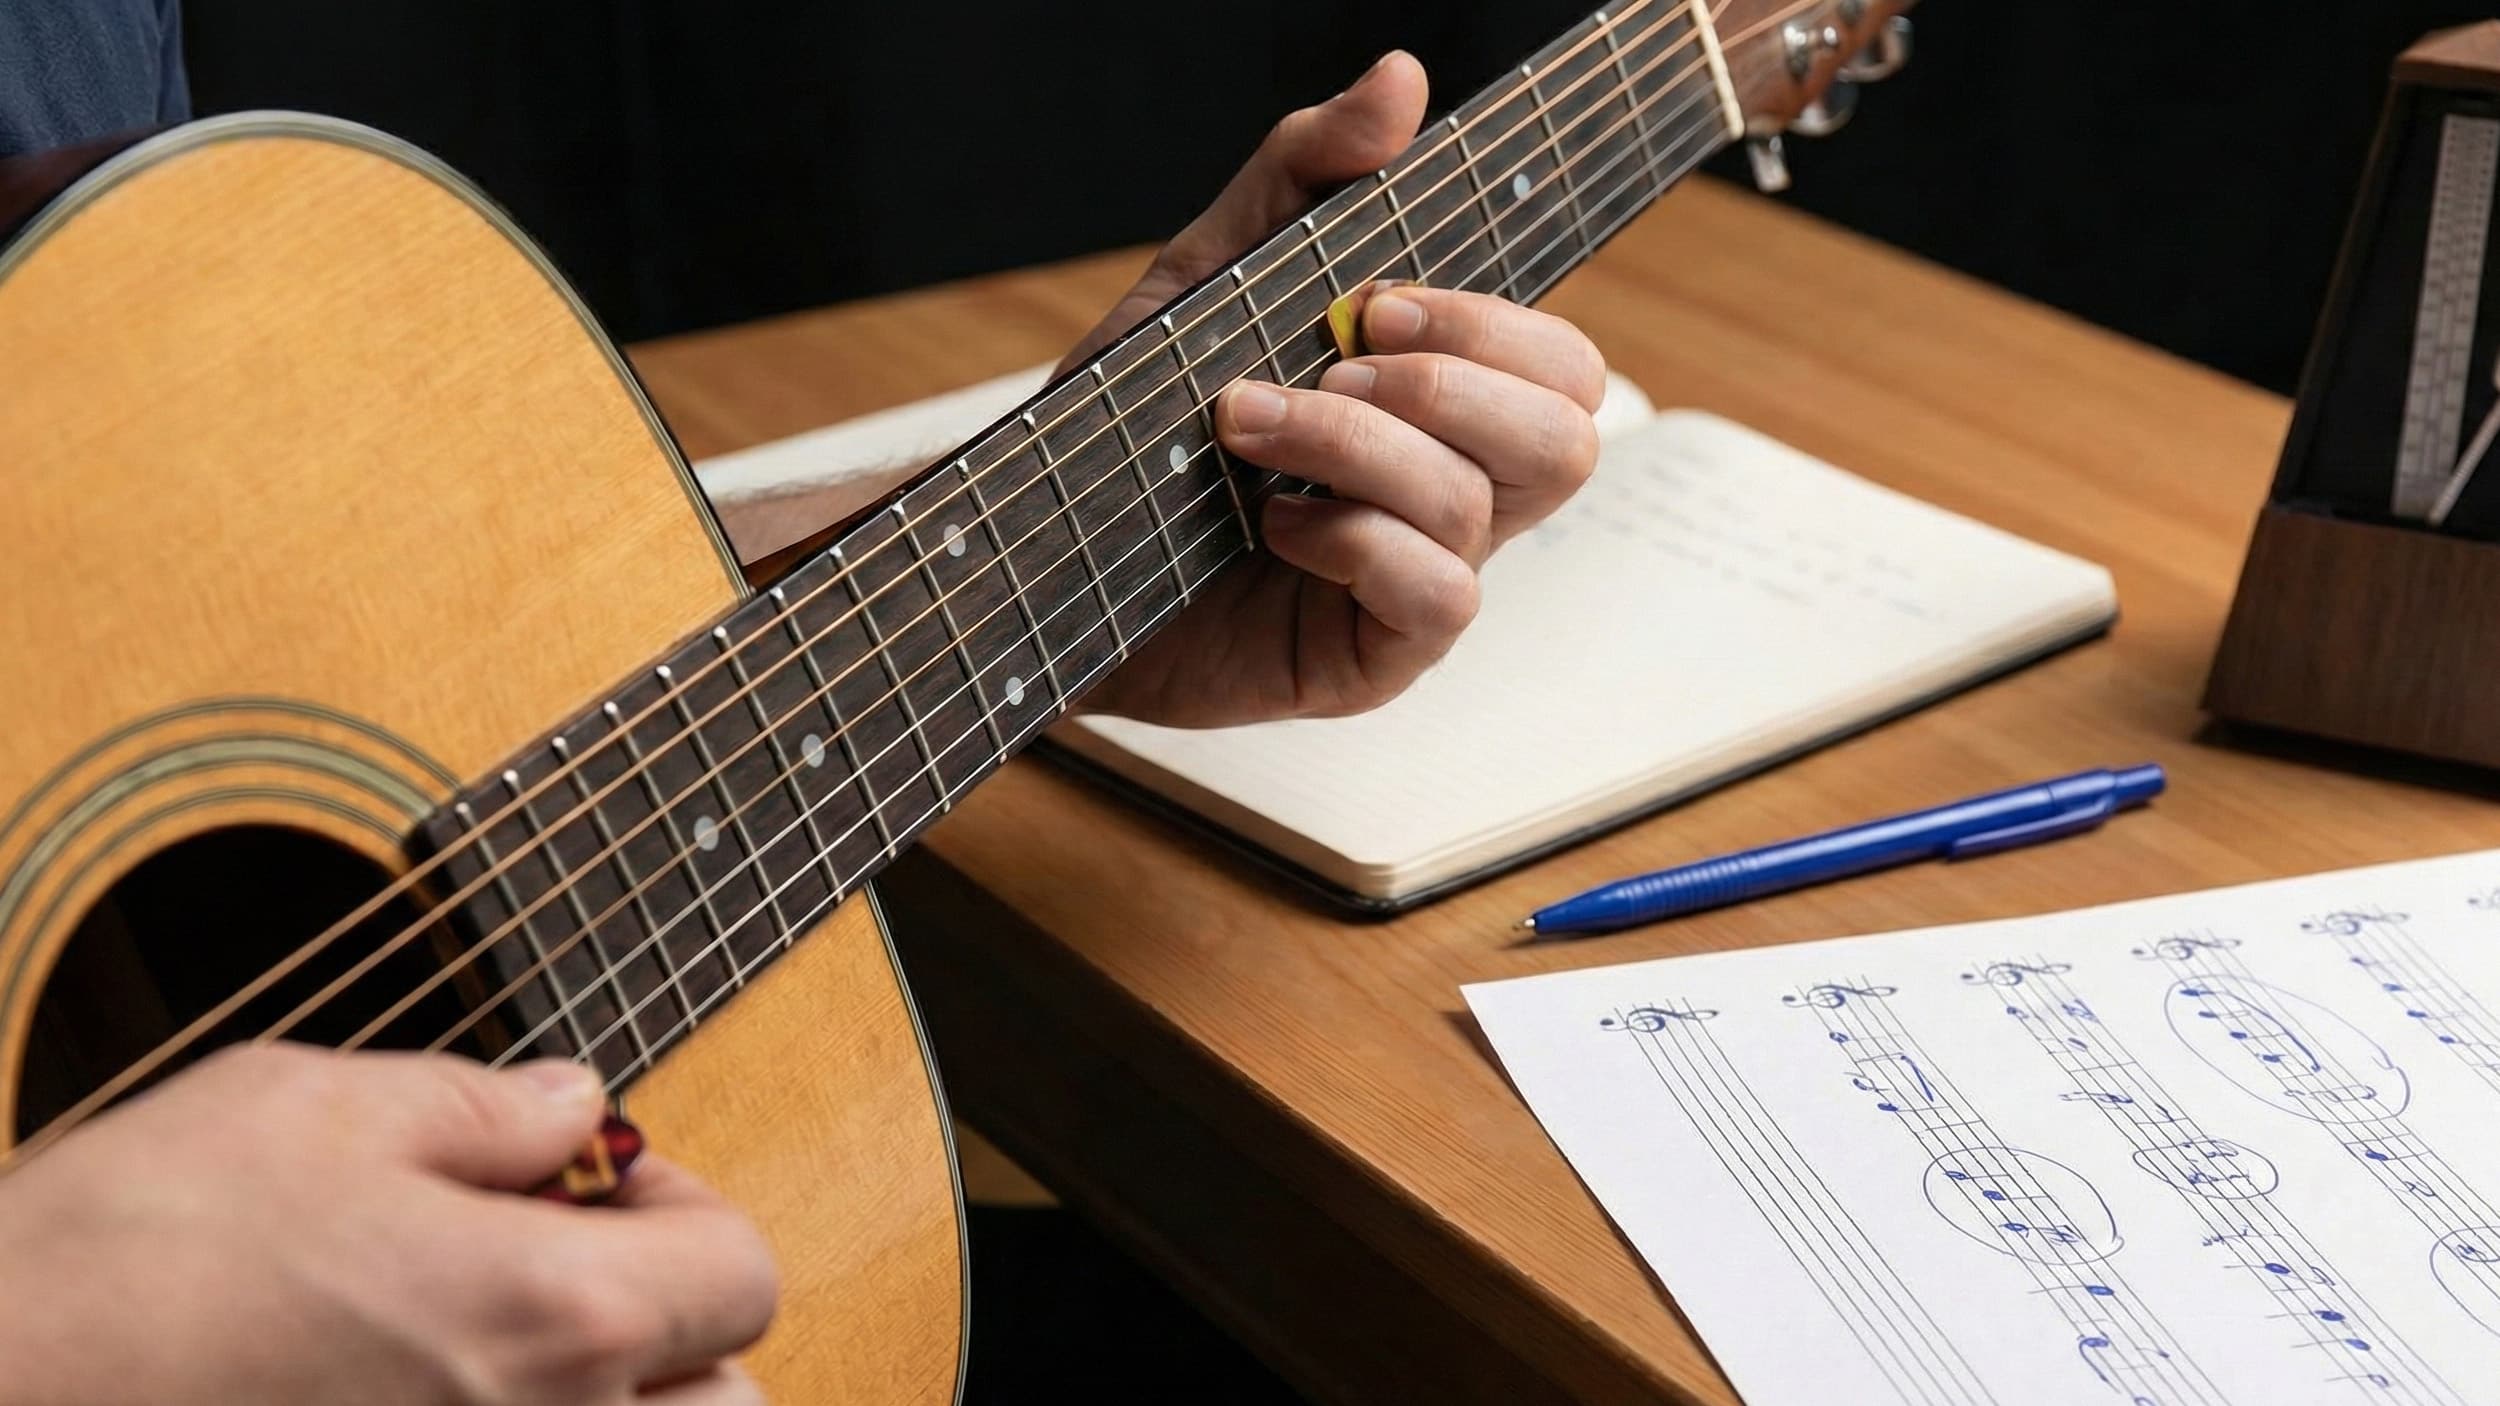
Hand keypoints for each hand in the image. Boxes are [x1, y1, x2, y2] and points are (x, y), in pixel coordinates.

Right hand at [0, 1045, 775, 1404]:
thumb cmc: (120, 1260)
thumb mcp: (306, 1111)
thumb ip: (479, 1106)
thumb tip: (576, 1103)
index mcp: (551, 1316)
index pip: (741, 1274)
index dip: (690, 1207)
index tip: (603, 1179)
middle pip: (726, 1403)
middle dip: (683, 1331)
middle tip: (572, 1268)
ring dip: (618, 1400)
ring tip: (502, 1341)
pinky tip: (425, 1397)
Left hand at [1072, 52, 1604, 726]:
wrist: (1040, 551)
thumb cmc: (1138, 427)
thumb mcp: (1212, 274)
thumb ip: (1305, 172)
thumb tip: (1402, 80)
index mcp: (1442, 412)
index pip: (1562, 365)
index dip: (1490, 324)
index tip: (1372, 301)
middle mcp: (1453, 496)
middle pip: (1570, 436)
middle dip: (1449, 381)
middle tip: (1334, 366)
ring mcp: (1421, 580)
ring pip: (1482, 505)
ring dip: (1356, 446)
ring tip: (1250, 427)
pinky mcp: (1376, 656)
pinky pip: (1439, 595)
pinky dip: (1354, 540)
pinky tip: (1274, 530)